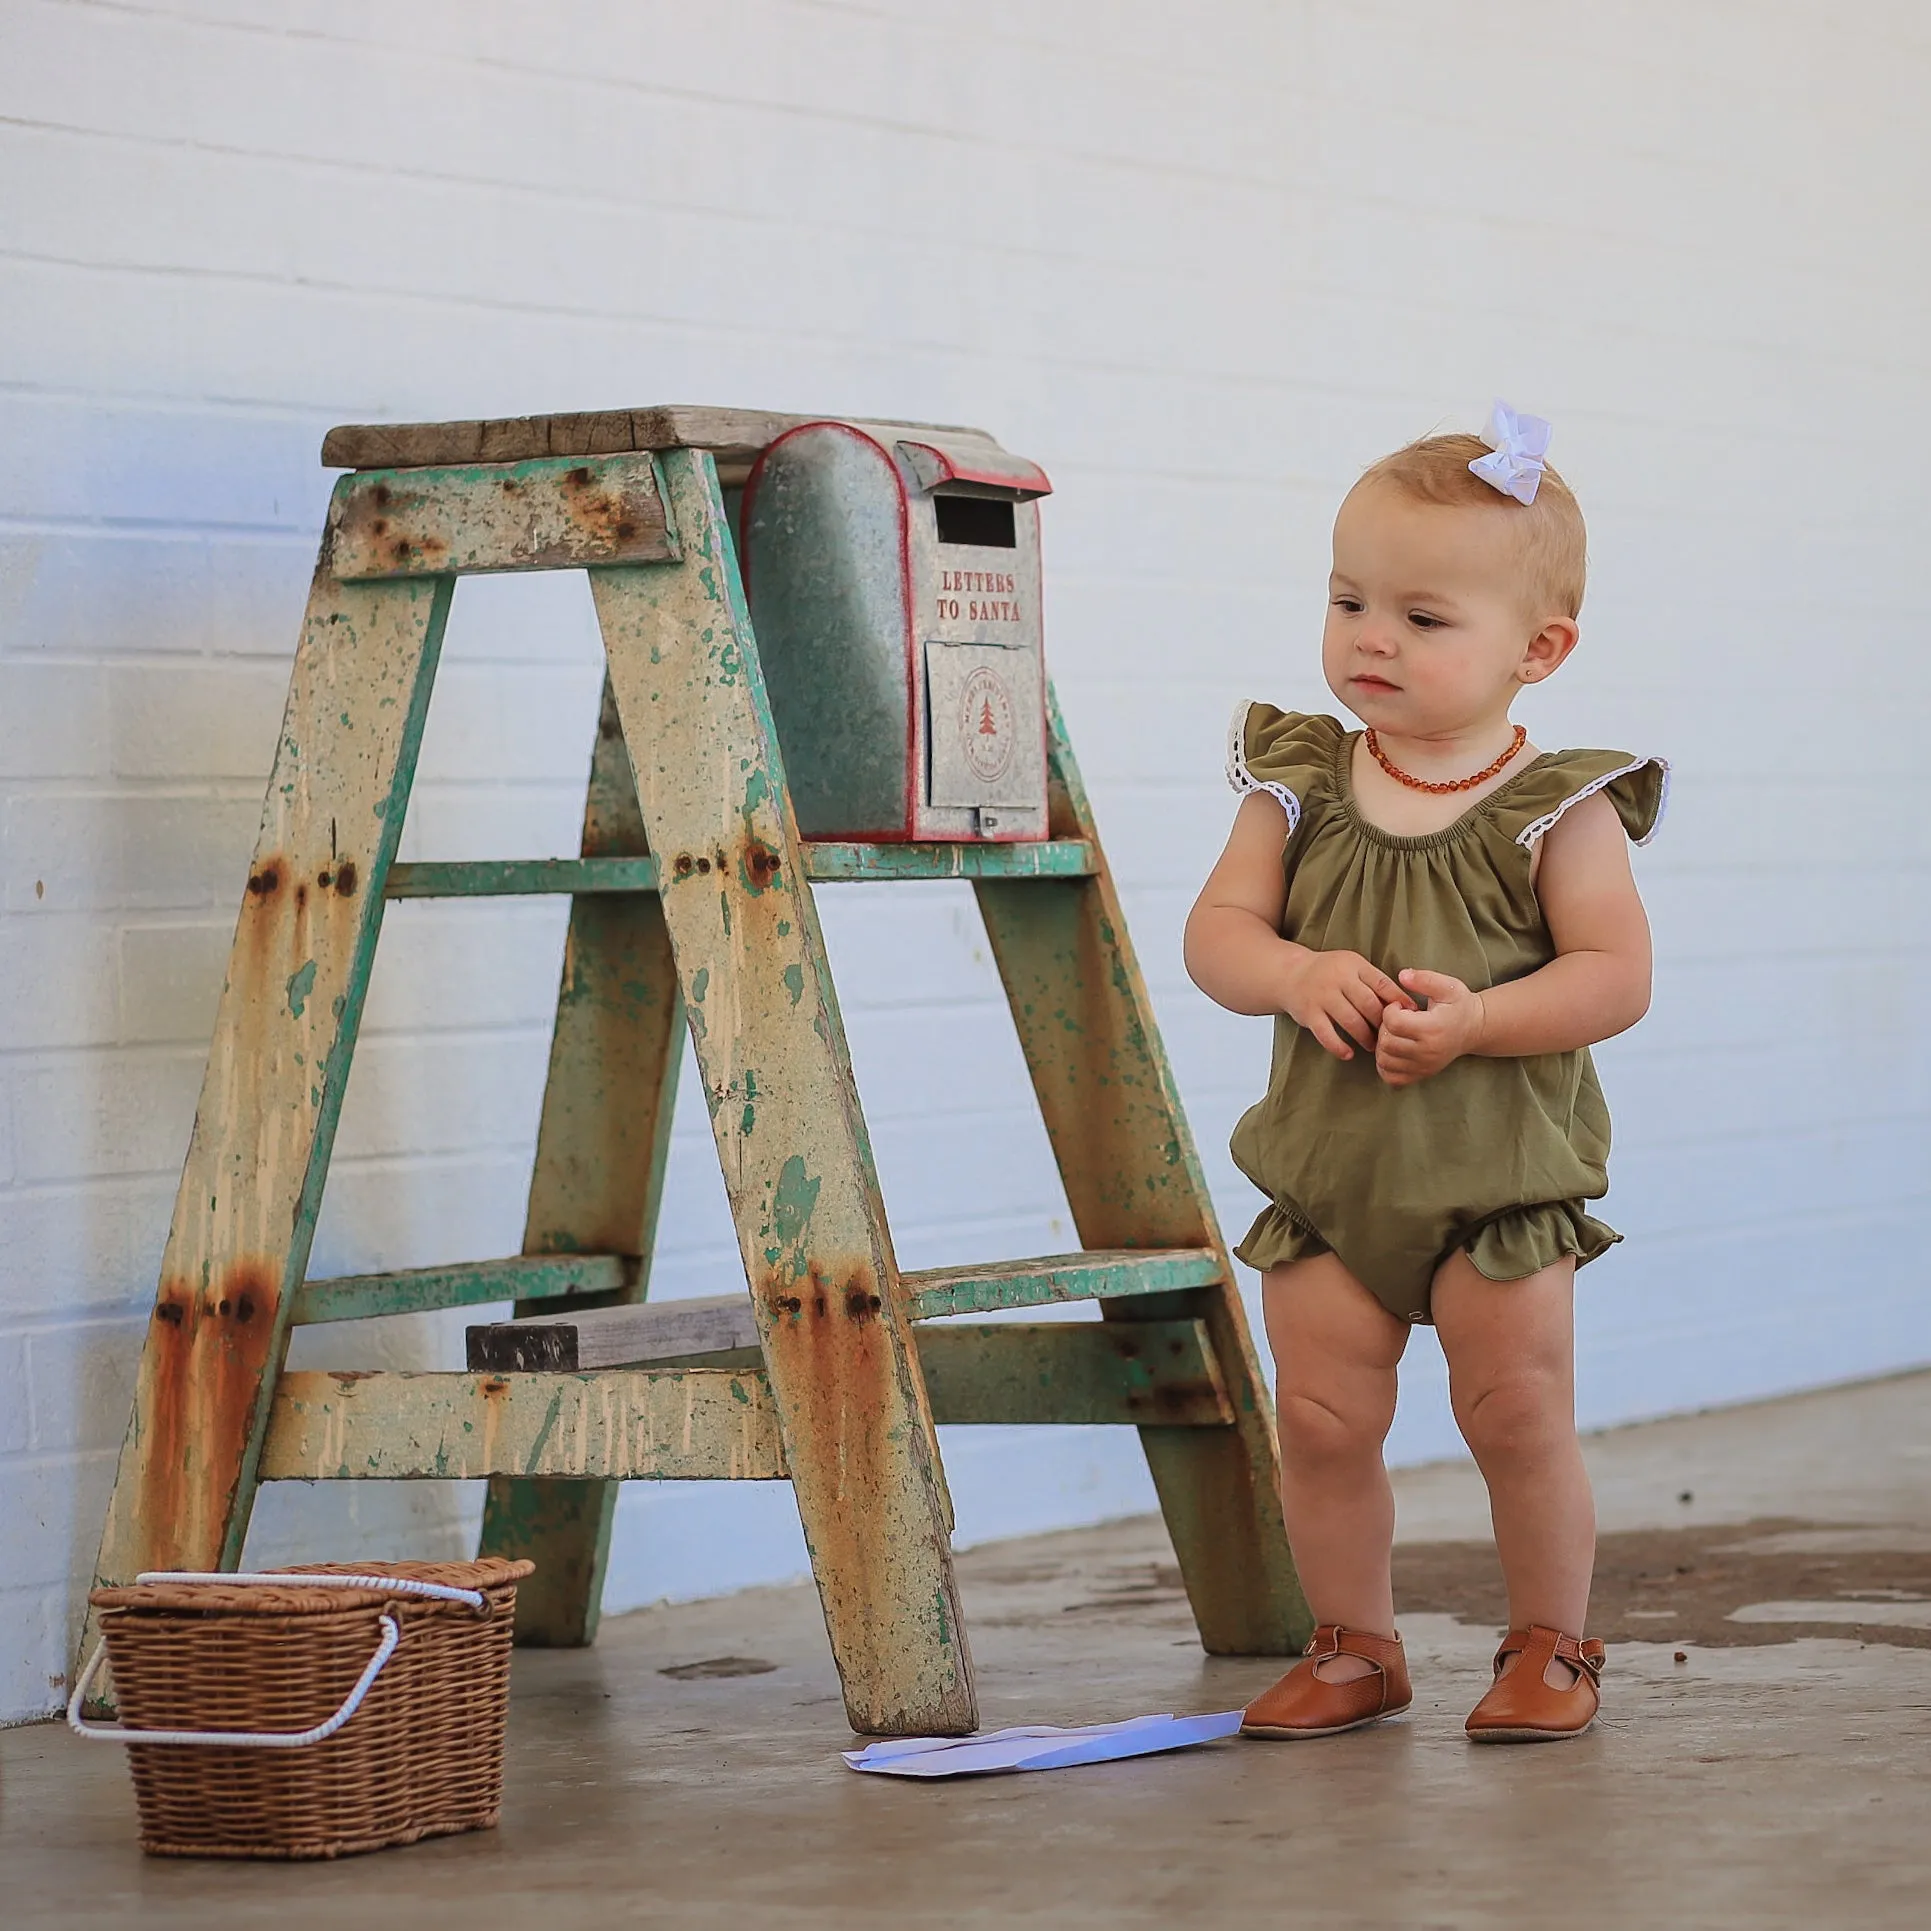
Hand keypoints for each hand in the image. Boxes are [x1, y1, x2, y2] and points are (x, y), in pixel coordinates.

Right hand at [1280, 950, 1414, 1061]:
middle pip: (1369, 1004)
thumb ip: (1374, 981)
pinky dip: (1339, 1046)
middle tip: (1391, 1035)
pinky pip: (1326, 1034)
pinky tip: (1348, 1054)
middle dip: (1382, 1023)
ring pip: (1351, 1021)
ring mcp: (1322, 996)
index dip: (1399, 1002)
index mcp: (1353, 965)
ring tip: (1373, 1046)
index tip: (1411, 1016)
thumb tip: (1406, 1004)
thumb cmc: (1329, 973)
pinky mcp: (1309, 1013)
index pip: (1382, 984)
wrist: (1290, 974)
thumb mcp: (1352, 966)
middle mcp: (1338, 978)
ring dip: (1365, 1037)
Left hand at [1376, 969, 1486, 1086]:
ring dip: (1382, 1045)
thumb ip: (1424, 979)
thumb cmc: (1459, 1005)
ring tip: (1396, 1033)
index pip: (1393, 1022)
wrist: (1474, 1029)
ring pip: (1384, 1061)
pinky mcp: (1421, 1075)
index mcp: (1433, 1028)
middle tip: (1397, 1019)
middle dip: (1384, 1027)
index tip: (1401, 1006)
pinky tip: (1394, 1050)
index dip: (1390, 1009)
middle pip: (1386, 1042)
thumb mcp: (1448, 986)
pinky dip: (1385, 1065)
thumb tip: (1402, 975)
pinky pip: (1391, 1077)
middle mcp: (1428, 1052)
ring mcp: (1424, 1066)